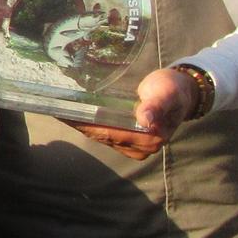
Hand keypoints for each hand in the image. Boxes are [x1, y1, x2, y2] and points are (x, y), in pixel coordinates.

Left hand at [69, 67, 196, 159]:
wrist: (183, 92)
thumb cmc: (173, 89)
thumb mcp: (166, 92)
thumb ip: (156, 105)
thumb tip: (147, 119)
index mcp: (149, 138)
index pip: (108, 132)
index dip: (84, 124)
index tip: (63, 113)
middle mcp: (140, 148)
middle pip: (101, 136)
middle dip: (78, 124)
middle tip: (54, 108)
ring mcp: (134, 147)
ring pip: (100, 136)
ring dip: (81, 125)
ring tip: (59, 111)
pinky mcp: (129, 141)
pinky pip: (104, 134)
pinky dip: (90, 125)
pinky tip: (75, 116)